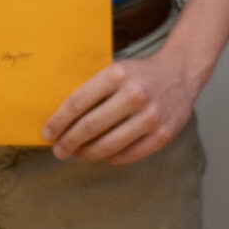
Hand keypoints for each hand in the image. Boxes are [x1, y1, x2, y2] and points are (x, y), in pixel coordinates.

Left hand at [43, 49, 201, 163]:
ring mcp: (151, 117)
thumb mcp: (116, 70)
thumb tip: (63, 120)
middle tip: (58, 150)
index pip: (78, 102)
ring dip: (87, 154)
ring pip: (108, 145)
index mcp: (117, 74)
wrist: (180, 73)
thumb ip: (94, 90)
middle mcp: (134, 95)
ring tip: (78, 154)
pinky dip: (111, 158)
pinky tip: (103, 155)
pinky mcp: (163, 134)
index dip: (59, 121)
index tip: (48, 133)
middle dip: (69, 142)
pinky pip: (129, 155)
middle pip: (90, 126)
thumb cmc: (139, 74)